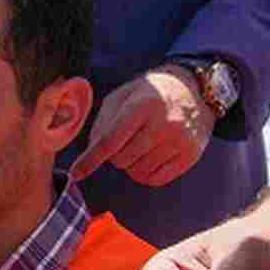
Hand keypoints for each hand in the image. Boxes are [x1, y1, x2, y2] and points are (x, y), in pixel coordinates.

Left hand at [70, 65, 212, 186]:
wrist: (193, 89)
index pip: (110, 141)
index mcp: (142, 106)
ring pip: (137, 173)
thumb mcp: (122, 97)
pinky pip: (156, 179)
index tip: (76, 174)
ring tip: (140, 146)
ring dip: (131, 165)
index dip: (90, 160)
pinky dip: (146, 173)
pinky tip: (151, 156)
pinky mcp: (191, 154)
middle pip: (121, 160)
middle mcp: (164, 123)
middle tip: (125, 141)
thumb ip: (102, 123)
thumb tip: (91, 153)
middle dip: (115, 156)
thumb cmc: (149, 95)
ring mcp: (180, 140)